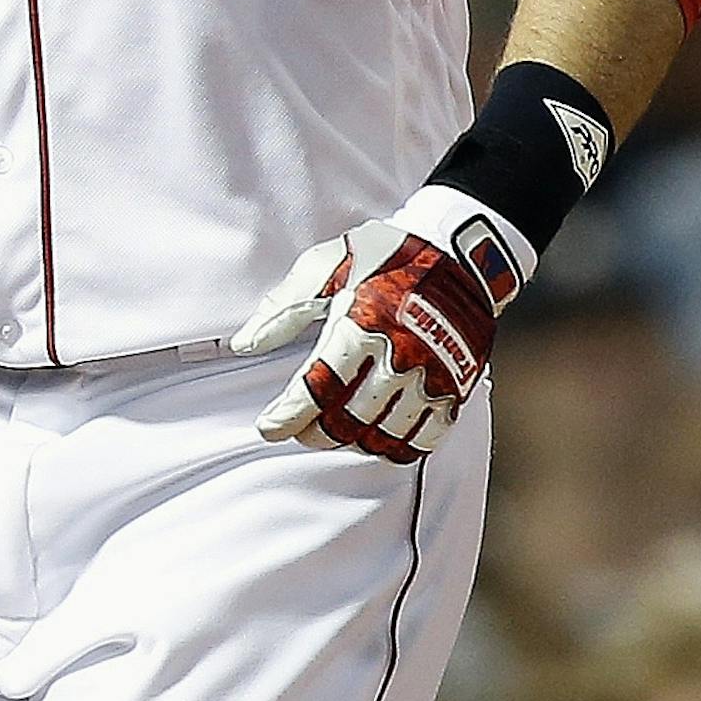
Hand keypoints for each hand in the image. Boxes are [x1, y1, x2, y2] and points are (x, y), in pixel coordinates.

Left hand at [230, 219, 496, 462]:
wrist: (457, 253)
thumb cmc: (386, 255)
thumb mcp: (325, 266)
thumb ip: (282, 309)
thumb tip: (244, 344)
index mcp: (362, 325)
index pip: (317, 387)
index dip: (288, 415)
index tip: (269, 428)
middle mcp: (400, 357)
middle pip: (348, 420)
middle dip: (314, 433)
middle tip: (298, 429)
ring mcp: (432, 377)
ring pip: (383, 435)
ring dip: (351, 442)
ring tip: (332, 432)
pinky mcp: (455, 388)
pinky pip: (424, 438)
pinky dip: (395, 447)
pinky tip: (376, 439)